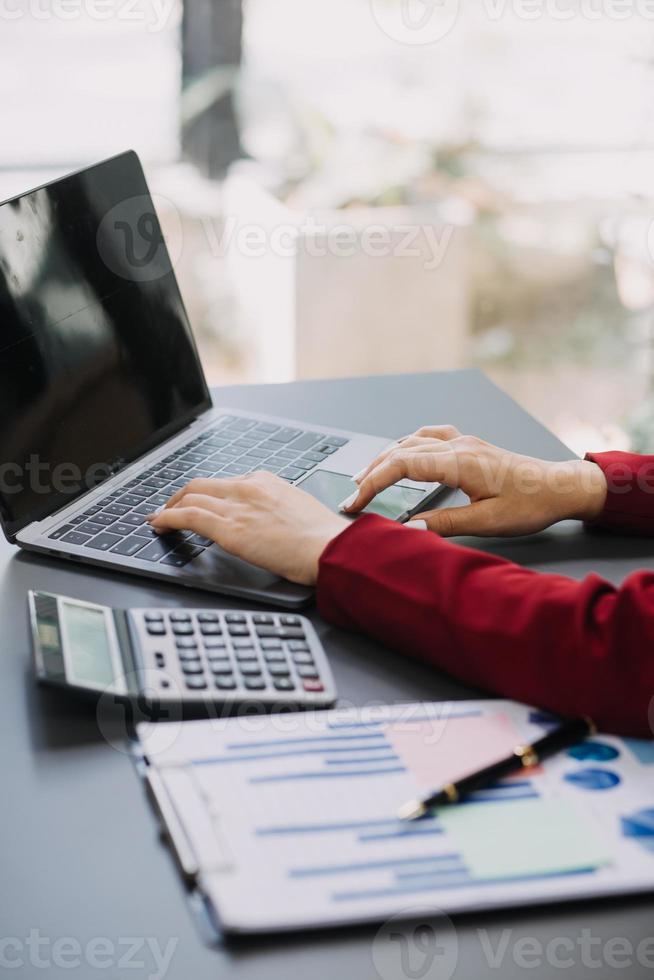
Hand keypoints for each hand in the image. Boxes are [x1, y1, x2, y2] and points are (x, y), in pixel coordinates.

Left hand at [147, 472, 348, 584]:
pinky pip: (187, 516)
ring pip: (189, 497)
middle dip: (181, 496)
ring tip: (159, 519)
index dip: (208, 494)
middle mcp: (247, 488)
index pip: (227, 483)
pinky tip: (158, 525)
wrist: (329, 547)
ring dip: (169, 508)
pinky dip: (167, 519)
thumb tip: (268, 522)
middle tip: (170, 508)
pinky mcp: (228, 528)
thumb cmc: (322, 537)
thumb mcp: (298, 511)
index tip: (202, 503)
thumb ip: (277, 510)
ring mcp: (236, 506)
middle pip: (201, 485)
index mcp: (266, 482)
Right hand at [344, 425, 606, 536]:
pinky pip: (429, 437)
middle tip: (351, 498)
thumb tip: (410, 529)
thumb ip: (446, 524)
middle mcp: (458, 446)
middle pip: (399, 452)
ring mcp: (463, 442)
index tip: (355, 502)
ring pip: (411, 442)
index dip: (372, 483)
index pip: (401, 467)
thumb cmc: (531, 503)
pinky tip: (402, 452)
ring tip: (366, 477)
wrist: (559, 487)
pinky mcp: (469, 446)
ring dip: (385, 458)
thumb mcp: (488, 522)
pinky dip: (407, 445)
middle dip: (370, 474)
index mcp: (459, 462)